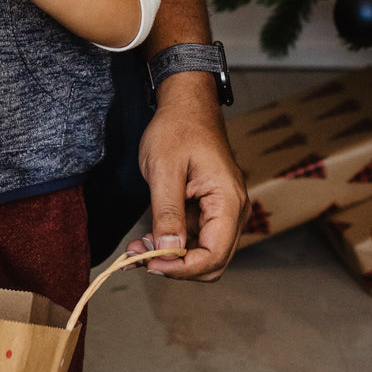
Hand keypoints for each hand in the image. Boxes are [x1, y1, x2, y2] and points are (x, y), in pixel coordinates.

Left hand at [126, 77, 248, 280]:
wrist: (186, 102)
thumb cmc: (177, 127)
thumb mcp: (164, 168)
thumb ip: (167, 212)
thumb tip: (168, 251)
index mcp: (228, 200)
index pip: (214, 255)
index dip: (182, 269)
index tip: (150, 264)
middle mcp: (233, 210)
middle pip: (212, 261)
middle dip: (176, 267)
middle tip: (140, 258)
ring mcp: (224, 209)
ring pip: (203, 252)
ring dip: (172, 257)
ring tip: (138, 247)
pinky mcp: (211, 207)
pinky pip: (197, 236)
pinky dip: (174, 243)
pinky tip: (148, 237)